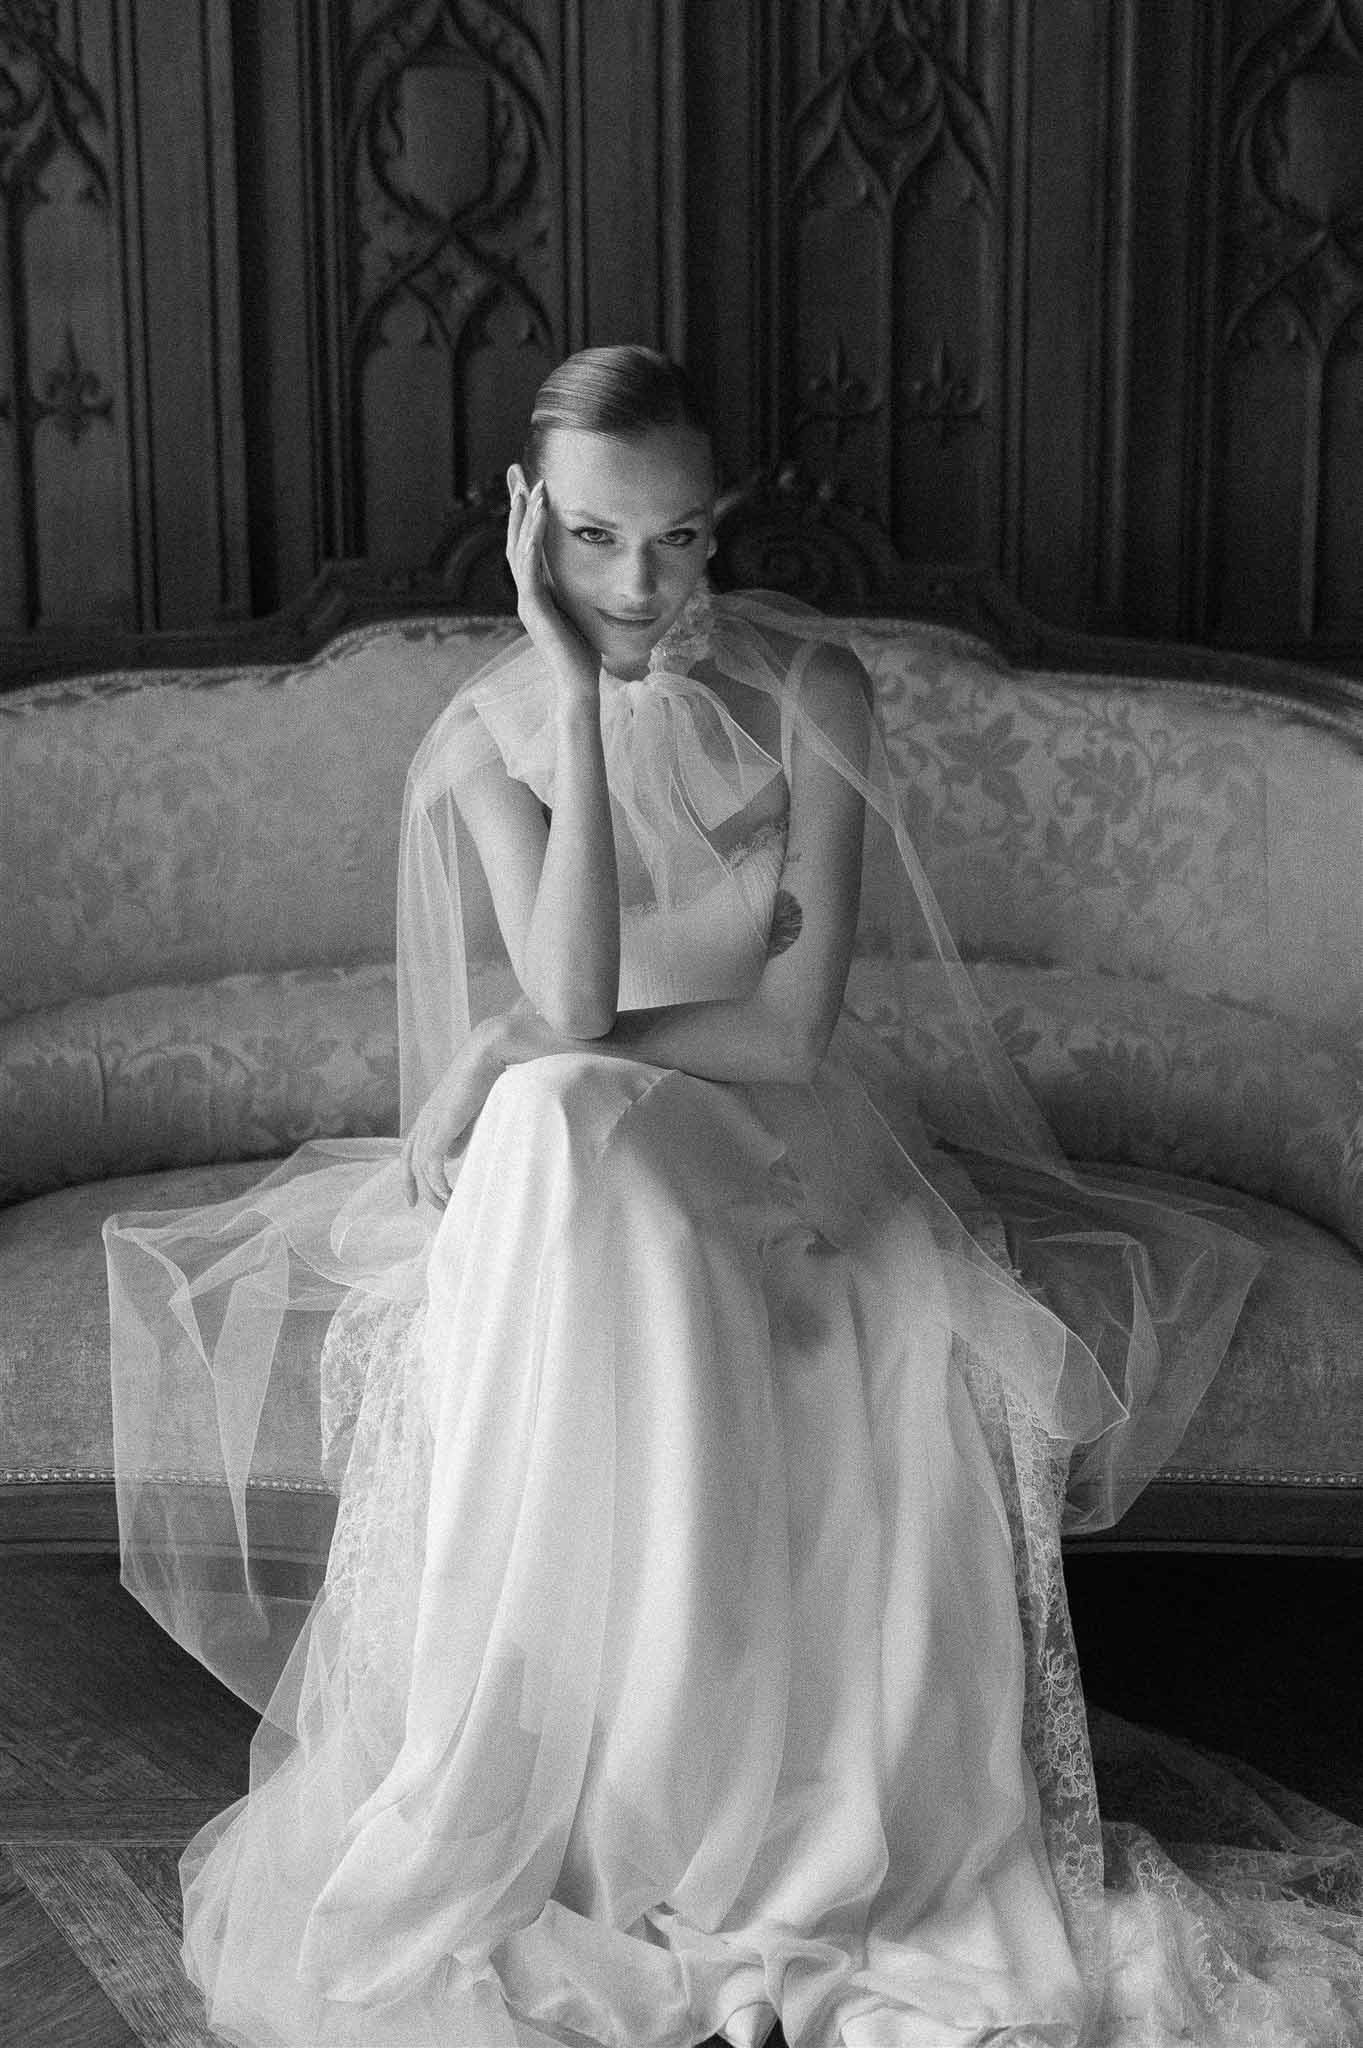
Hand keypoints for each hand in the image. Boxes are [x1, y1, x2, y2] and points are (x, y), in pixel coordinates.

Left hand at [399, 1002, 571, 1208]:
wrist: (495, 1048)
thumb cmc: (493, 1072)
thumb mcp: (475, 1110)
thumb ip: (461, 1131)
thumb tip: (453, 1153)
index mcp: (433, 1112)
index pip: (412, 1148)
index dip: (412, 1174)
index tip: (420, 1195)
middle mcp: (427, 1118)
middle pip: (408, 1160)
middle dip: (414, 1188)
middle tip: (426, 1208)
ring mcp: (432, 1121)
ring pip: (419, 1166)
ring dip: (431, 1191)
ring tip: (446, 1208)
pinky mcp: (442, 1124)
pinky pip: (431, 1162)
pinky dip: (437, 1183)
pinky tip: (449, 1195)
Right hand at [505, 466, 597, 690]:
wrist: (578, 684)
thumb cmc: (582, 652)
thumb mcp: (576, 611)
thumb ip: (569, 592)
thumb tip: (578, 573)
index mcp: (534, 592)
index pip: (524, 545)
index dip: (523, 514)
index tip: (525, 484)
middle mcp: (525, 593)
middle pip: (515, 539)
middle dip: (517, 504)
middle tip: (516, 471)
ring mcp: (527, 601)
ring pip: (519, 550)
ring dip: (526, 516)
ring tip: (533, 488)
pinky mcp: (534, 609)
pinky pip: (530, 569)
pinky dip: (532, 542)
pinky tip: (539, 520)